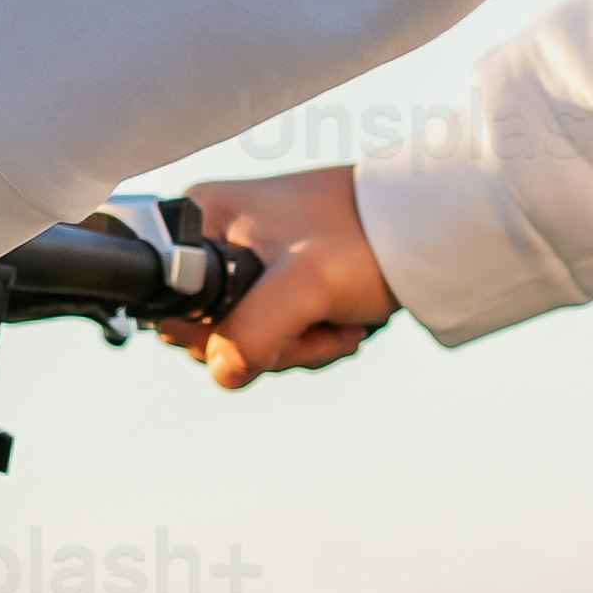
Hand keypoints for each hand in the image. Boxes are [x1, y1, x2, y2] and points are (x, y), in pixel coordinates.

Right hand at [172, 164, 395, 390]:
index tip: (269, 322)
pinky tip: (339, 320)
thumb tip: (223, 371)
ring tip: (336, 318)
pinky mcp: (274, 280)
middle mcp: (215, 235)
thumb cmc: (366, 239)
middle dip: (267, 343)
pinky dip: (308, 340)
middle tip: (314, 319)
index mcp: (202, 221)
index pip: (172, 306)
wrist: (421, 228)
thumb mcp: (305, 287)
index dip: (215, 334)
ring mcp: (245, 259)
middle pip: (208, 331)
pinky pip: (271, 333)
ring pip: (244, 339)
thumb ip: (252, 333)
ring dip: (295, 346)